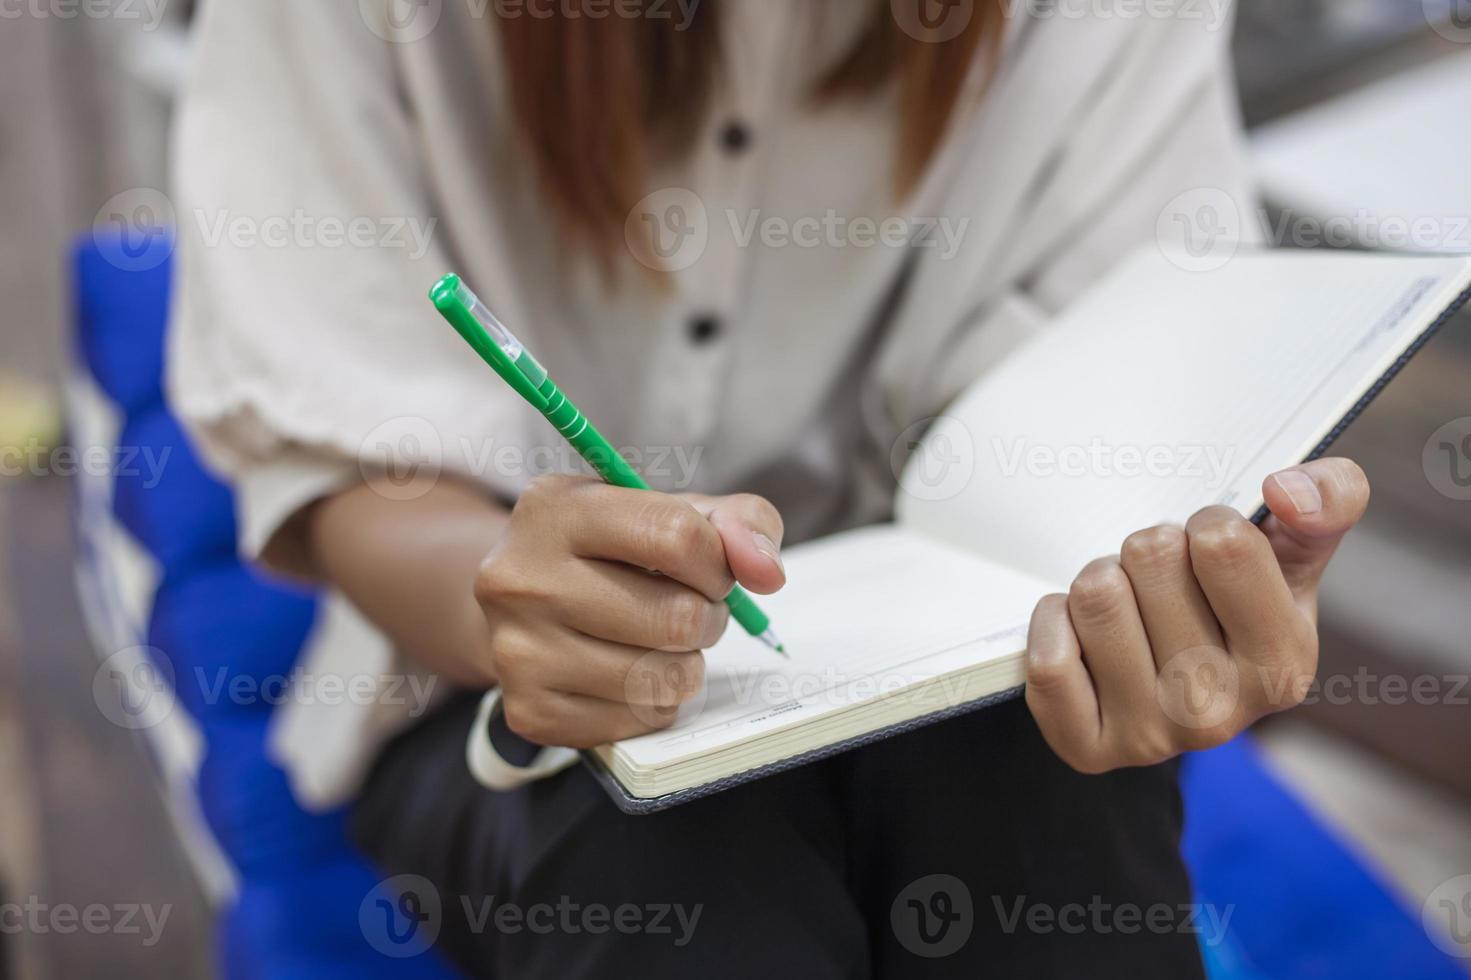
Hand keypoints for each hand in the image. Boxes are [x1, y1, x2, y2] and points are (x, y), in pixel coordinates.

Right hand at [475, 475, 785, 747]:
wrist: (522, 606)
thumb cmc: (610, 553)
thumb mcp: (667, 511)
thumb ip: (736, 522)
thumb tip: (767, 571)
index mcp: (556, 508)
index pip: (677, 536)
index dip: (719, 562)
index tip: (711, 570)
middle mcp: (522, 578)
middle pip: (676, 616)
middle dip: (706, 617)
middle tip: (688, 609)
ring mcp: (519, 650)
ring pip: (663, 678)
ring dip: (686, 664)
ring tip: (659, 642)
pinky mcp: (531, 712)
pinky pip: (640, 720)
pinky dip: (655, 703)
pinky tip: (629, 674)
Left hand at [1024, 458, 1369, 773]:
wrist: (1164, 687)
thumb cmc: (1227, 608)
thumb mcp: (1289, 555)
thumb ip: (1326, 501)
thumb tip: (1288, 490)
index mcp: (1283, 664)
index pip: (1223, 542)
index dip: (1204, 526)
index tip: (1208, 552)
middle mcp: (1222, 714)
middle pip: (1151, 556)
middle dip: (1147, 551)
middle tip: (1159, 582)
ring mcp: (1151, 738)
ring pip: (1096, 595)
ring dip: (1099, 580)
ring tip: (1125, 605)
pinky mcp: (1087, 748)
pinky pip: (1048, 659)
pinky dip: (1053, 623)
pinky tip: (1079, 632)